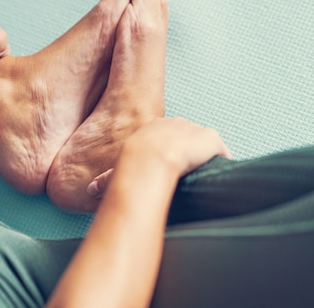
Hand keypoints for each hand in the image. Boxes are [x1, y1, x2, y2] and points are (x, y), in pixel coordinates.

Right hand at [87, 117, 231, 197]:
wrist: (150, 159)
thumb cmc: (130, 165)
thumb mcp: (116, 170)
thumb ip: (107, 179)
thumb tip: (90, 190)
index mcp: (154, 127)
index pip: (167, 136)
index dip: (170, 151)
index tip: (171, 166)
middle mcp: (176, 123)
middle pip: (189, 137)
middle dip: (191, 153)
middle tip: (190, 173)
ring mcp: (195, 129)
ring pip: (206, 145)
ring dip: (208, 159)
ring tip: (207, 176)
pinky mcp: (211, 139)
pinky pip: (222, 152)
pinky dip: (223, 163)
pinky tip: (221, 175)